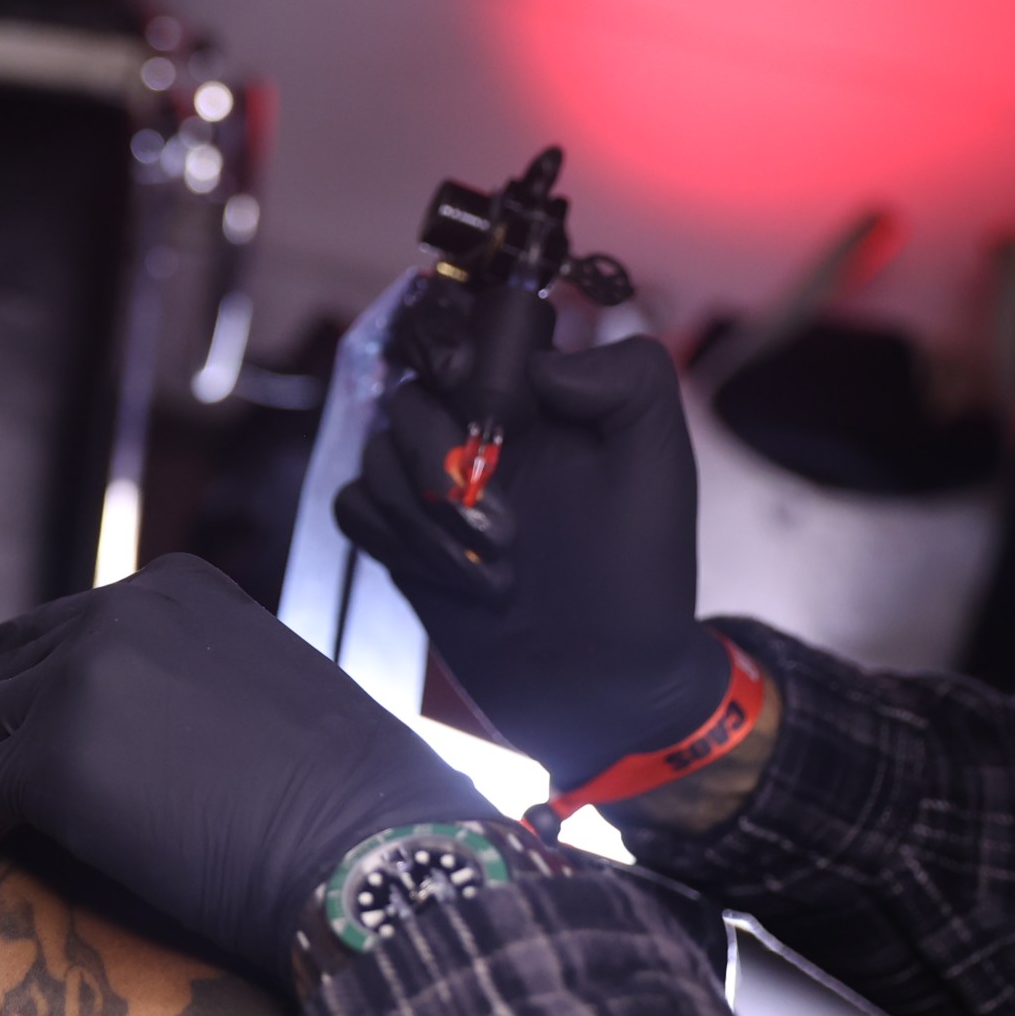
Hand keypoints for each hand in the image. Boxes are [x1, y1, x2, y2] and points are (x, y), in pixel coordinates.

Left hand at [0, 555, 482, 984]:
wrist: (374, 848)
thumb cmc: (346, 796)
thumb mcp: (257, 690)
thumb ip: (184, 683)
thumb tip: (125, 724)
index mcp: (174, 590)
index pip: (56, 626)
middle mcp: (122, 616)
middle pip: (3, 663)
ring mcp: (83, 682)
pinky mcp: (55, 760)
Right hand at [333, 336, 728, 788]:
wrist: (602, 683)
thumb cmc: (639, 574)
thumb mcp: (660, 463)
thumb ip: (630, 379)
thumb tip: (542, 363)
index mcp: (537, 402)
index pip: (469, 332)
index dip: (455, 350)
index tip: (470, 392)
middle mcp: (476, 433)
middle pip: (410, 394)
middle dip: (440, 457)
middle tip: (506, 526)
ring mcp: (432, 486)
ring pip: (376, 453)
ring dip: (428, 517)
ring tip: (495, 571)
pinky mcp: (399, 537)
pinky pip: (354, 506)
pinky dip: (394, 541)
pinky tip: (452, 580)